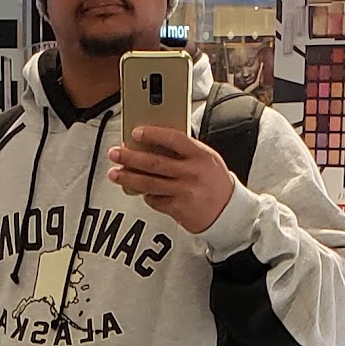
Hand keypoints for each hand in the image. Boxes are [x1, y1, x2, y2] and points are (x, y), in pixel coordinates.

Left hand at [107, 126, 234, 234]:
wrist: (229, 213)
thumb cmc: (216, 184)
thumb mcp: (207, 160)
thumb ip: (186, 151)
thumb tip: (156, 143)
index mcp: (200, 155)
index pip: (173, 139)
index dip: (153, 134)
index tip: (136, 133)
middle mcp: (192, 172)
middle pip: (154, 163)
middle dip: (130, 157)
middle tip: (115, 153)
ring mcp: (185, 191)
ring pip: (150, 183)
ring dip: (129, 177)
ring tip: (115, 173)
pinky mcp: (179, 209)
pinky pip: (156, 200)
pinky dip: (147, 195)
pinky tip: (141, 191)